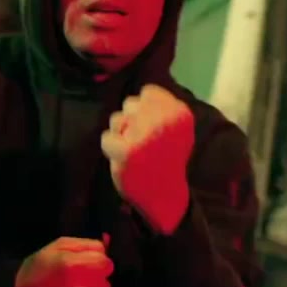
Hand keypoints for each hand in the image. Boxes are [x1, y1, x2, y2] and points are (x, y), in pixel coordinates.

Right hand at [12, 236, 113, 286]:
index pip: (106, 265)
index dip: (98, 263)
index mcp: (70, 267)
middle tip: (75, 281)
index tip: (88, 265)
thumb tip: (106, 246)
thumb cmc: (35, 270)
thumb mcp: (56, 247)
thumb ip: (85, 245)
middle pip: (105, 285)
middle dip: (94, 281)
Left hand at [101, 84, 193, 234]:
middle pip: (130, 104)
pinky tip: (125, 160)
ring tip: (135, 150)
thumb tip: (142, 94)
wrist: (165, 194)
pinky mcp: (127, 152)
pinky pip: (106, 138)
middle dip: (131, 120)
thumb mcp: (176, 128)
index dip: (145, 108)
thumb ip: (162, 106)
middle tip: (143, 140)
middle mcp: (165, 121)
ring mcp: (145, 136)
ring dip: (121, 133)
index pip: (148, 92)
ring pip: (116, 119)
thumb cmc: (168, 157)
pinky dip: (111, 149)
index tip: (153, 126)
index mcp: (180, 113)